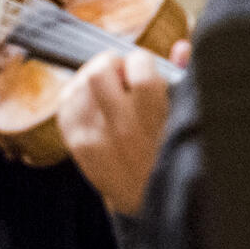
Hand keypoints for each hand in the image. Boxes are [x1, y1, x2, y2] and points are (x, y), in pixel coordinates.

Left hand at [57, 41, 191, 214]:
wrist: (150, 201)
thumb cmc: (171, 151)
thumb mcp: (184, 117)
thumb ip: (184, 78)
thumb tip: (180, 46)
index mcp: (155, 118)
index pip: (139, 66)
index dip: (141, 59)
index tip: (145, 68)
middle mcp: (122, 127)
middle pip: (98, 71)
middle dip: (111, 63)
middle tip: (120, 74)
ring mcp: (95, 137)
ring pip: (79, 84)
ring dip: (92, 79)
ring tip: (107, 90)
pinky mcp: (77, 145)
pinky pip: (65, 105)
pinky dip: (76, 97)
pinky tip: (92, 103)